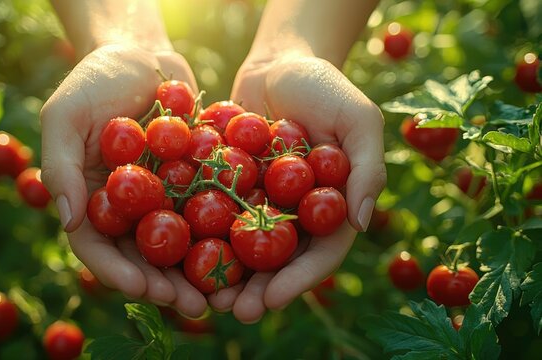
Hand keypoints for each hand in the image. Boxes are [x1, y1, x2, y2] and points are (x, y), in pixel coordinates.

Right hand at [39, 44, 207, 317]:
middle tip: (192, 306)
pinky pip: (209, 210)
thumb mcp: (66, 114)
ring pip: (180, 242)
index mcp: (91, 198)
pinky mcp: (195, 180)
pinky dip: (224, 232)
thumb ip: (61, 165)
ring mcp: (163, 196)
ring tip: (221, 294)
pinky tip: (246, 250)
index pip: (98, 245)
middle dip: (165, 284)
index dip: (118, 272)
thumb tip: (68, 220)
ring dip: (198, 271)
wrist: (143, 54)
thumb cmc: (95, 79)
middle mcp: (128, 205)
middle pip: (143, 254)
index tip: (144, 289)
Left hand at [207, 55, 385, 322]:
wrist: (278, 62)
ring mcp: (257, 202)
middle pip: (276, 260)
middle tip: (235, 311)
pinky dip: (197, 236)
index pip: (318, 253)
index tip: (273, 299)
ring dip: (224, 274)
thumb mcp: (357, 119)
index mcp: (327, 207)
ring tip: (203, 297)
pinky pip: (211, 214)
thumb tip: (363, 222)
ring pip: (240, 247)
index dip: (298, 280)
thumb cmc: (325, 87)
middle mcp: (292, 213)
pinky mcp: (226, 186)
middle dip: (257, 289)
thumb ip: (366, 168)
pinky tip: (177, 254)